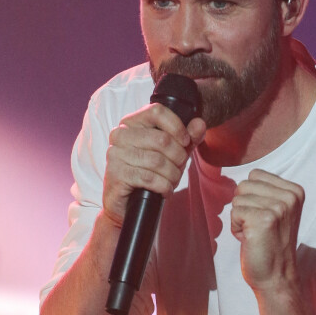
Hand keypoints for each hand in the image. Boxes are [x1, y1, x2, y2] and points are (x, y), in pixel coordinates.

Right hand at [103, 103, 205, 225]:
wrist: (126, 203)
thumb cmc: (149, 172)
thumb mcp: (172, 152)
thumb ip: (188, 137)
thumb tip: (200, 123)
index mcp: (132, 122)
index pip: (157, 111)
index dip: (177, 126)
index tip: (185, 141)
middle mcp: (120, 134)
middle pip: (161, 139)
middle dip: (178, 157)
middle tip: (180, 167)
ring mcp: (115, 154)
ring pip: (157, 161)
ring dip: (172, 174)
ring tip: (173, 180)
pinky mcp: (116, 174)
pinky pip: (148, 178)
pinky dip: (163, 186)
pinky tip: (165, 189)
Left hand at [231, 169, 304, 292]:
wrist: (276, 278)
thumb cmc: (270, 242)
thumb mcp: (277, 209)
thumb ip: (265, 189)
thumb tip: (237, 176)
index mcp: (295, 191)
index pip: (256, 174)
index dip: (252, 196)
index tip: (265, 216)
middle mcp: (290, 197)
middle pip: (244, 184)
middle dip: (244, 206)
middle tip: (259, 227)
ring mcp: (278, 208)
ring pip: (237, 198)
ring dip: (240, 217)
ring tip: (255, 233)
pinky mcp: (263, 220)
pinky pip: (234, 212)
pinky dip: (236, 227)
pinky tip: (251, 240)